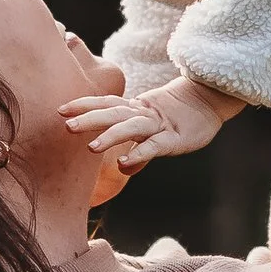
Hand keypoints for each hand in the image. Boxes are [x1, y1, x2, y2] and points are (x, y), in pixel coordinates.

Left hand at [59, 73, 240, 169]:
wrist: (210, 103)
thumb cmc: (180, 120)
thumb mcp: (155, 134)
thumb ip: (138, 152)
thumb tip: (122, 168)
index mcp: (136, 109)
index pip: (106, 104)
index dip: (84, 105)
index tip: (61, 110)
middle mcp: (143, 115)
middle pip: (112, 113)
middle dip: (89, 119)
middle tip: (66, 125)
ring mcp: (158, 126)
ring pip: (130, 128)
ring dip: (109, 136)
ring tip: (90, 147)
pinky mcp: (173, 140)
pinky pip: (153, 147)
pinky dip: (138, 154)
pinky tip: (124, 163)